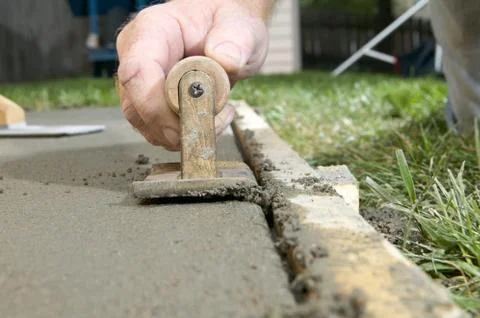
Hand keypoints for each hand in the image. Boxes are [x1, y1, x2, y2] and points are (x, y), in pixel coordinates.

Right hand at [116, 0, 268, 149]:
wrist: (225, 32)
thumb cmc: (226, 23)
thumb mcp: (241, 25)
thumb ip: (237, 39)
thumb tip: (225, 59)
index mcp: (152, 30)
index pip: (137, 72)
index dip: (155, 106)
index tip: (187, 122)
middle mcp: (136, 56)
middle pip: (136, 106)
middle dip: (174, 127)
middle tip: (212, 122)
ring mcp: (140, 83)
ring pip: (146, 124)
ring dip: (183, 132)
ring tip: (219, 114)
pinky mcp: (150, 103)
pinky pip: (159, 130)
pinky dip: (185, 134)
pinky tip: (211, 118)